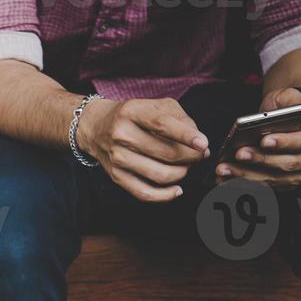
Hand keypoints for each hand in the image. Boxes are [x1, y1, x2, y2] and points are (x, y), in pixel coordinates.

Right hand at [76, 97, 209, 202]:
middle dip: (191, 157)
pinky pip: (145, 193)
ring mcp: (118, 158)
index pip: (162, 125)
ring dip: (181, 173)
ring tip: (186, 167)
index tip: (203, 144)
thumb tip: (200, 145)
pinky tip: (177, 190)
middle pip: (166, 153)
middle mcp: (122, 135)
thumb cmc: (132, 116)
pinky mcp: (117, 177)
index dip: (186, 136)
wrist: (96, 127)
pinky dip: (165, 195)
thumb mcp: (155, 106)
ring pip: (160, 175)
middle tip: (199, 155)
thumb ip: (180, 120)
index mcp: (132, 112)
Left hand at [217, 87, 300, 187]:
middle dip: (260, 160)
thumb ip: (285, 100)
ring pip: (273, 178)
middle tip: (238, 154)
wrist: (291, 122)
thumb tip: (269, 115)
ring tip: (224, 169)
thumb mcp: (289, 97)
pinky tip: (225, 179)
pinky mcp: (286, 184)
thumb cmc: (288, 110)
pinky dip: (243, 184)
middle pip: (286, 163)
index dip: (283, 143)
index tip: (263, 141)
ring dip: (246, 175)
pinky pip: (263, 187)